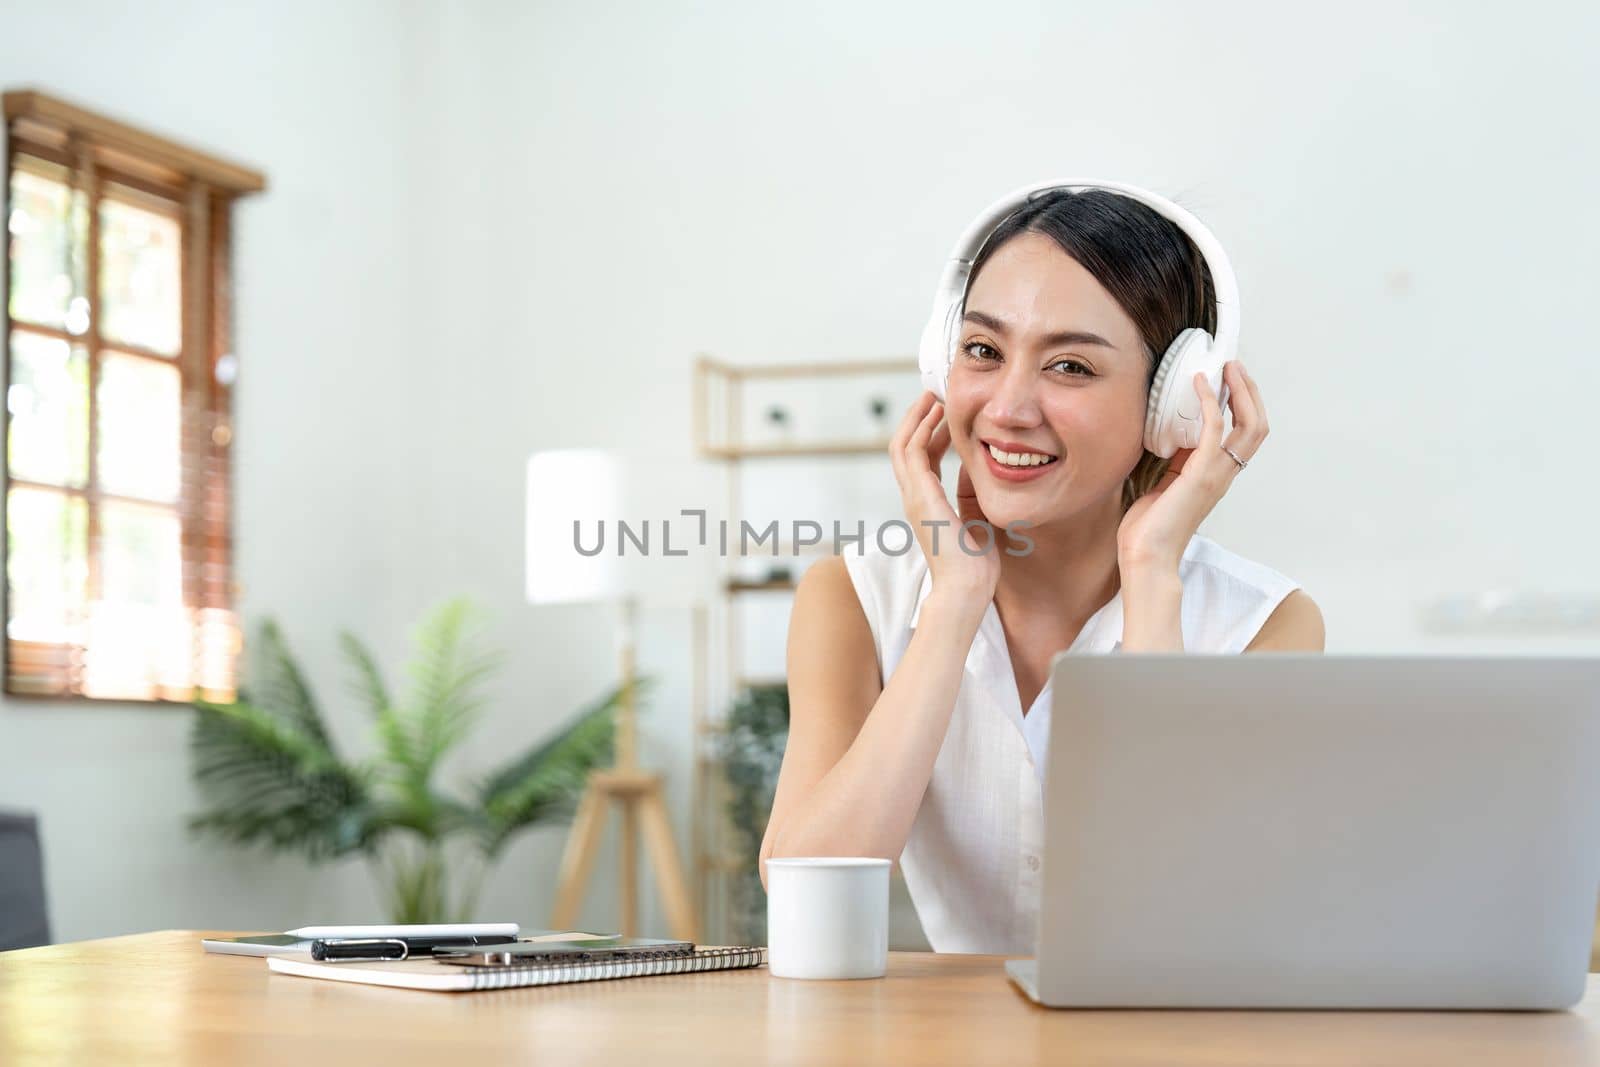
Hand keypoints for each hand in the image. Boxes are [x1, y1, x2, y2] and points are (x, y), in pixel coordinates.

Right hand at [889, 392, 1000, 602]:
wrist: (966, 589)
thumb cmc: (975, 567)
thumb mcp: (977, 522)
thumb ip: (974, 497)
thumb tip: (981, 472)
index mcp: (927, 505)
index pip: (922, 461)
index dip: (930, 435)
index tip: (944, 415)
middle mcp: (914, 498)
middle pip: (903, 448)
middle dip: (917, 419)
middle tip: (933, 395)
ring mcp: (914, 497)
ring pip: (902, 445)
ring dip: (916, 417)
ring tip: (933, 396)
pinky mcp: (920, 496)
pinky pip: (914, 452)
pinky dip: (921, 429)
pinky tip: (936, 414)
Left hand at [1117, 360, 1267, 569]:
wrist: (1146, 557)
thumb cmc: (1149, 528)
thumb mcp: (1164, 484)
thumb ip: (1174, 461)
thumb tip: (1172, 434)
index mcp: (1217, 476)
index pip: (1244, 434)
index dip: (1242, 403)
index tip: (1228, 378)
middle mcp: (1224, 474)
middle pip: (1257, 425)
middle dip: (1249, 391)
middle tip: (1233, 366)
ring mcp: (1216, 475)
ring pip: (1250, 426)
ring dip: (1241, 391)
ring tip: (1227, 368)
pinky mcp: (1201, 475)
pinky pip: (1215, 430)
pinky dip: (1210, 403)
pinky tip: (1199, 385)